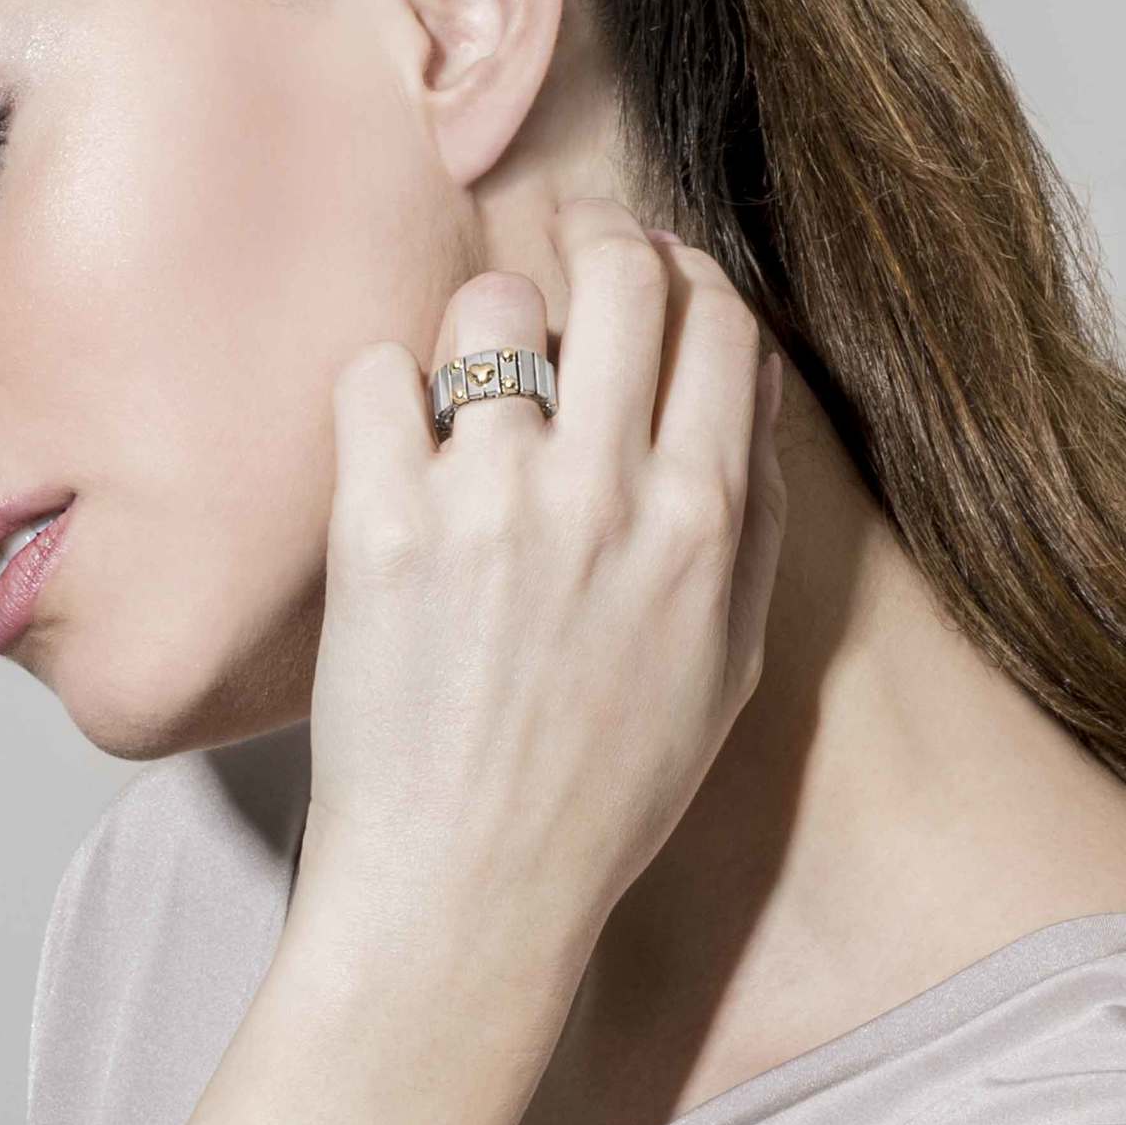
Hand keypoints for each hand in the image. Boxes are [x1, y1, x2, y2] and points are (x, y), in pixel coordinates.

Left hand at [301, 197, 786, 947]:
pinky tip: (392, 451)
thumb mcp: (728, 664)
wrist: (471, 884)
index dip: (686, 271)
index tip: (650, 268)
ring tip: (466, 388)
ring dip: (481, 329)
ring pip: (490, 305)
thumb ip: (751, 519)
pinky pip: (374, 377)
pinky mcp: (380, 526)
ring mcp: (488, 502)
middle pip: (621, 274)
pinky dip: (381, 395)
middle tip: (566, 249)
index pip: (719, 319)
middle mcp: (604, 493)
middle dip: (598, 240)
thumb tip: (741, 386)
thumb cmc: (603, 786)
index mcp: (701, 522)